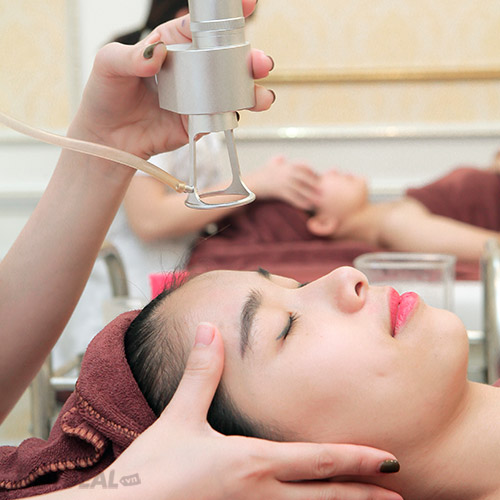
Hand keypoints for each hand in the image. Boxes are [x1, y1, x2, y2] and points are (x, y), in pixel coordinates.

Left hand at [69, 0, 273, 158]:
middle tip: (260, 63)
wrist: (107, 138)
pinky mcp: (199, 122)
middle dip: (250, 58)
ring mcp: (198, 96)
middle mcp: (191, 69)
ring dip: (252, 89)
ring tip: (261, 96)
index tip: (248, 4)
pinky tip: (241, 112)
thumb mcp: (109, 64)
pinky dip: (236, 114)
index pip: (202, 25)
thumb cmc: (106, 95)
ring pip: (233, 89)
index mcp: (172, 44)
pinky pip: (222, 117)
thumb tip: (157, 52)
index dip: (227, 14)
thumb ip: (132, 56)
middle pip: (228, 58)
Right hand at [108, 323, 401, 499]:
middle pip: (325, 497)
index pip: (317, 461)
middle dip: (365, 495)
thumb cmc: (151, 470)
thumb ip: (201, 372)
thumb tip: (208, 328)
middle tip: (400, 495)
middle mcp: (259, 494)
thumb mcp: (179, 417)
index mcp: (252, 462)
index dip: (357, 460)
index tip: (391, 460)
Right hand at [248, 155, 320, 209]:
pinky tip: (309, 206)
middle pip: (305, 178)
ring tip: (319, 201)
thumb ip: (276, 161)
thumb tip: (280, 158)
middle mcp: (286, 172)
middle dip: (315, 184)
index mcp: (286, 165)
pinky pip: (293, 197)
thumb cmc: (259, 176)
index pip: (304, 167)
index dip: (313, 173)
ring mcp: (283, 181)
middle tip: (325, 191)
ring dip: (311, 195)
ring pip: (301, 188)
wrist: (249, 184)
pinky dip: (302, 202)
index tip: (320, 179)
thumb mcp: (268, 166)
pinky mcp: (279, 191)